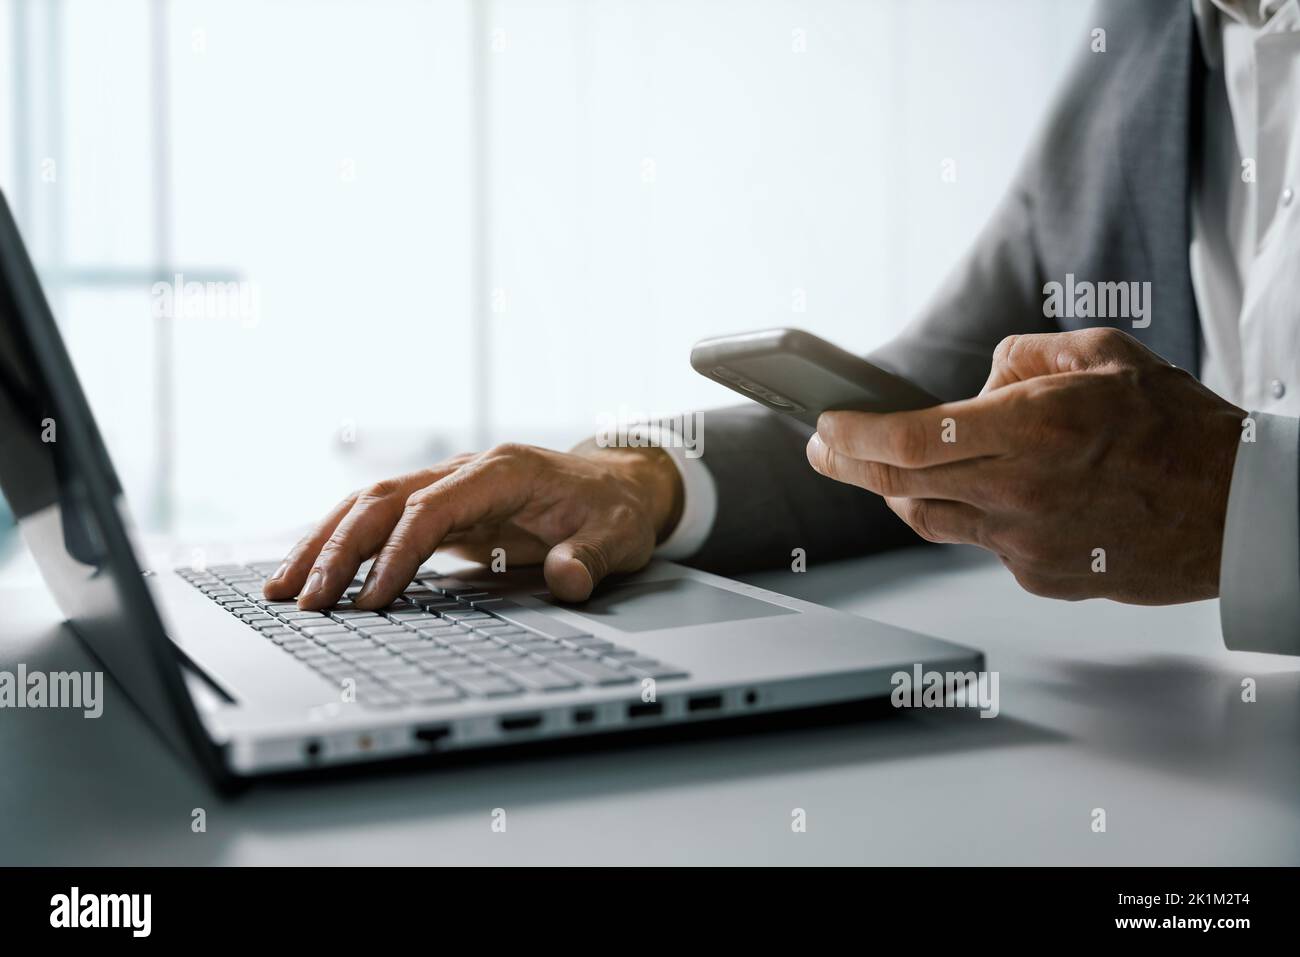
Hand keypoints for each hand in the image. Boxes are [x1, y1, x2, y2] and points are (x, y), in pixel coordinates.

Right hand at [262, 443, 682, 608]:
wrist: (618, 483)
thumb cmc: (614, 508)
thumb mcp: (619, 534)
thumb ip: (591, 557)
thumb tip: (567, 577)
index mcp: (501, 472)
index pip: (431, 508)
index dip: (398, 553)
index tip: (372, 600)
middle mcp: (464, 472)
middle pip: (383, 501)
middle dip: (338, 549)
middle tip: (304, 601)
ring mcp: (448, 487)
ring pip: (369, 506)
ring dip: (325, 544)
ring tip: (283, 588)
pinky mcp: (441, 509)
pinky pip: (381, 521)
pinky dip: (343, 543)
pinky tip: (312, 572)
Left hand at [805, 328, 1244, 603]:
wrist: (1237, 512)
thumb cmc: (1179, 429)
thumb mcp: (1105, 355)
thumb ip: (1024, 358)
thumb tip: (975, 385)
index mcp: (1034, 429)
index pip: (912, 440)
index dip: (854, 436)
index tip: (823, 427)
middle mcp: (1021, 492)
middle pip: (901, 487)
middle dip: (848, 466)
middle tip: (823, 450)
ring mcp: (1026, 544)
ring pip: (932, 519)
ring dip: (899, 492)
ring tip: (888, 468)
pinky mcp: (1039, 577)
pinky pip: (982, 542)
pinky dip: (973, 514)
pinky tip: (995, 494)